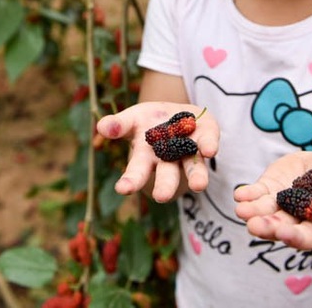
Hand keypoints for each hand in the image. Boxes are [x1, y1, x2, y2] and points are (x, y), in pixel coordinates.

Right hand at [96, 102, 218, 202]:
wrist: (179, 114)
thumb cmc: (150, 121)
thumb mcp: (131, 119)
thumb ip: (118, 124)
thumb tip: (101, 127)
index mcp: (146, 157)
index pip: (136, 171)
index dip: (130, 181)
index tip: (122, 190)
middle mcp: (168, 161)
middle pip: (166, 177)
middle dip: (164, 186)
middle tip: (162, 197)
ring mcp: (189, 151)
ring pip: (192, 167)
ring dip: (196, 176)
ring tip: (198, 186)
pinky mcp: (207, 136)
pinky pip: (208, 141)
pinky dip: (209, 145)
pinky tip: (210, 150)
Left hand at [233, 152, 311, 250]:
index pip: (308, 237)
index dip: (297, 237)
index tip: (284, 234)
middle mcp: (297, 221)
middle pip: (282, 228)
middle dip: (268, 227)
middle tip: (253, 225)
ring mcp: (281, 207)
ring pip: (265, 214)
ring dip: (252, 213)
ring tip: (241, 210)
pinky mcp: (269, 191)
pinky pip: (256, 195)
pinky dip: (248, 195)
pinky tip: (240, 194)